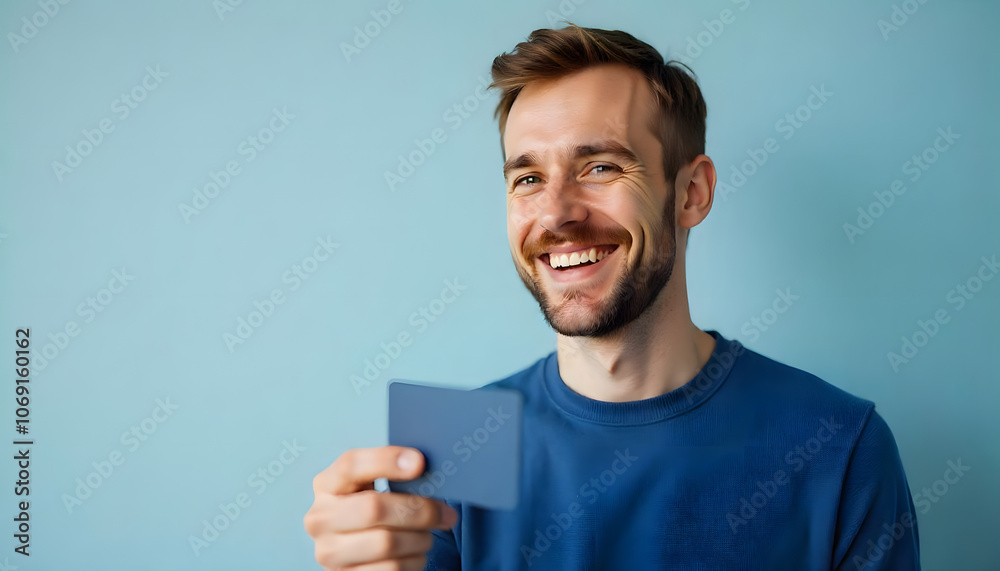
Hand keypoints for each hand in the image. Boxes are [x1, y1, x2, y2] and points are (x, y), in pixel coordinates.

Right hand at [304, 446, 457, 569]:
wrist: (357, 552)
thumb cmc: (372, 511)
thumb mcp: (372, 487)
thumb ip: (393, 474)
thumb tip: (425, 467)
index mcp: (327, 485)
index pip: (351, 465)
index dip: (386, 461)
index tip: (420, 463)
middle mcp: (320, 518)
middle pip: (374, 508)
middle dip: (419, 510)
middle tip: (446, 513)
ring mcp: (328, 552)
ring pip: (386, 542)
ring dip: (420, 539)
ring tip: (427, 535)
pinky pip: (390, 568)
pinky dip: (414, 561)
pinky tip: (416, 553)